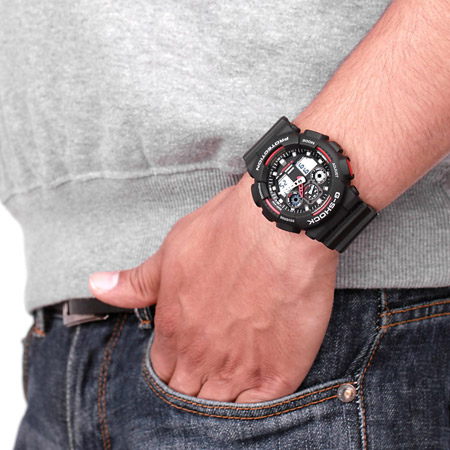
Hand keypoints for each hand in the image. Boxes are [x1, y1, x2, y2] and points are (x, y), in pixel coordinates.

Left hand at [88, 173, 337, 402]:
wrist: (279, 225)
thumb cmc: (227, 231)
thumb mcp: (172, 251)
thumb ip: (137, 282)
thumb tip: (98, 286)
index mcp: (174, 330)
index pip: (163, 369)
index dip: (174, 362)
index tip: (188, 351)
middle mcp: (202, 355)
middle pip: (188, 392)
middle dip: (195, 381)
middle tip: (213, 361)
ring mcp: (240, 367)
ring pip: (220, 404)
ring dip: (223, 394)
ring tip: (236, 371)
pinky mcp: (279, 372)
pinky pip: (258, 407)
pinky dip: (254, 403)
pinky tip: (257, 383)